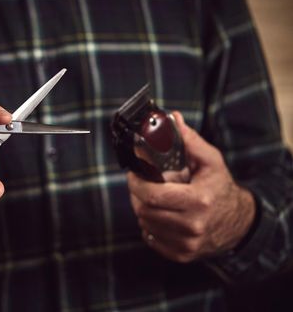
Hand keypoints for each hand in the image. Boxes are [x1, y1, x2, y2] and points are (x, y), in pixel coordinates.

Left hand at [128, 112, 255, 262]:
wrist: (239, 223)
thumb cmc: (221, 188)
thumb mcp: (211, 161)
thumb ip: (190, 140)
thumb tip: (172, 119)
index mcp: (198, 201)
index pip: (152, 195)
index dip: (136, 182)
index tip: (134, 172)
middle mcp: (192, 226)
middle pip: (144, 210)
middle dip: (137, 194)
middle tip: (142, 183)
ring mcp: (186, 243)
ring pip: (145, 223)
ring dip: (143, 208)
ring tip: (155, 197)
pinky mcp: (181, 254)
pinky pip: (150, 237)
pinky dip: (150, 224)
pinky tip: (162, 214)